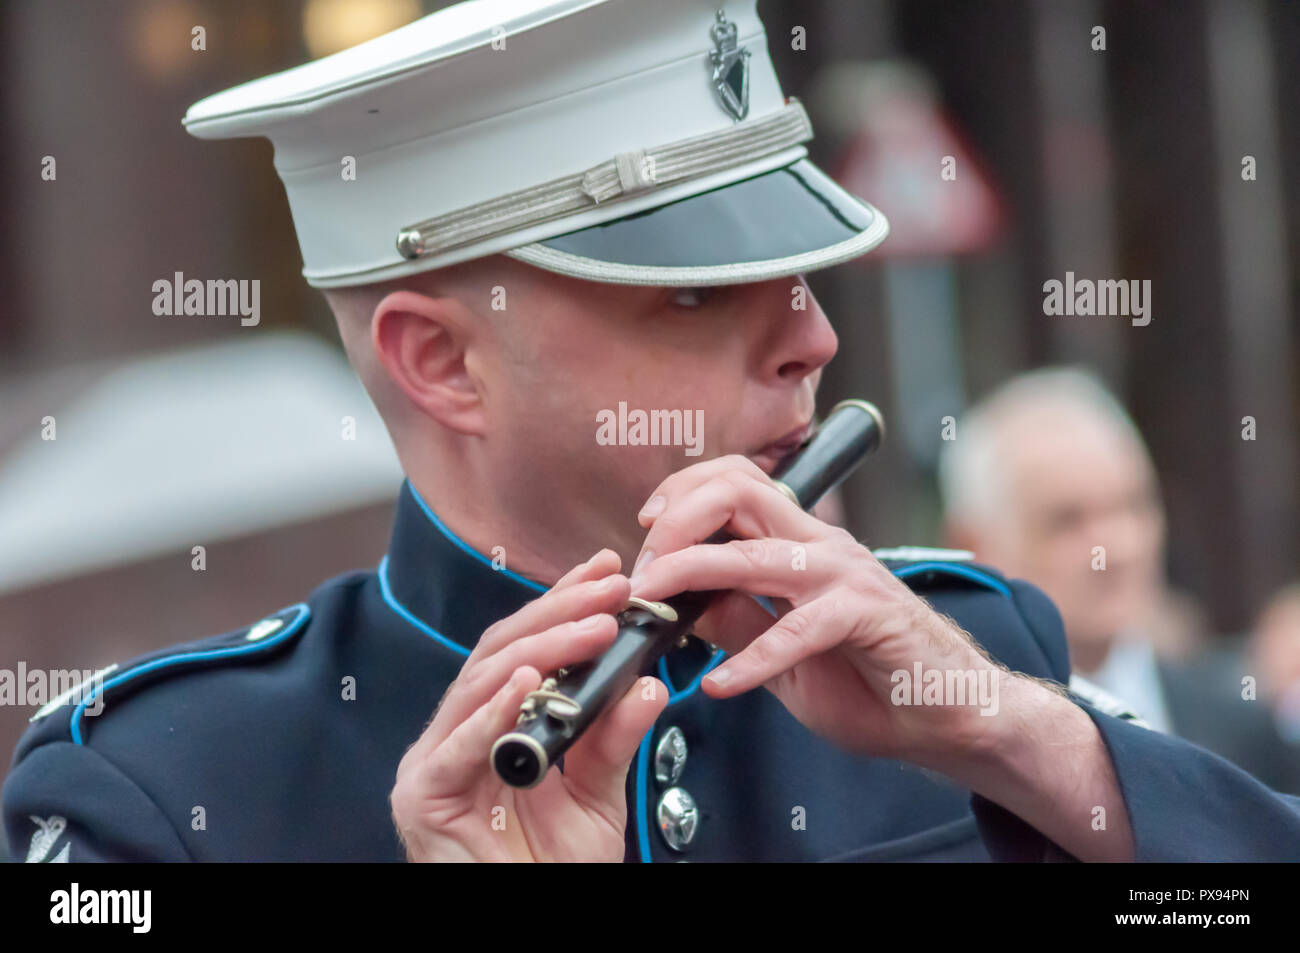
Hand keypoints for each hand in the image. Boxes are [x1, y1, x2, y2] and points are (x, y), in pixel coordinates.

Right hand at [391, 549, 666, 861]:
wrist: (527, 924)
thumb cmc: (550, 868)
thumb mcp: (596, 796)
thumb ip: (614, 740)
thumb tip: (647, 683)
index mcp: (492, 725)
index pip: (526, 648)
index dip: (563, 604)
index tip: (607, 570)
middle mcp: (457, 734)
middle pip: (502, 653)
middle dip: (559, 613)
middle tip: (610, 588)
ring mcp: (434, 760)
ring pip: (483, 683)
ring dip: (544, 649)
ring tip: (593, 628)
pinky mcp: (423, 794)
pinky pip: (458, 747)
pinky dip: (494, 713)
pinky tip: (528, 681)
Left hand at [627, 455, 1004, 768]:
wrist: (952, 717)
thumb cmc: (872, 682)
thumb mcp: (781, 653)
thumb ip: (736, 620)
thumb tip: (679, 603)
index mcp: (801, 545)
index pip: (733, 484)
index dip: (680, 498)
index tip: (644, 538)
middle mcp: (821, 547)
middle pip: (737, 491)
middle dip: (675, 521)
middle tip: (641, 570)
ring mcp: (846, 576)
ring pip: (755, 551)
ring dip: (692, 570)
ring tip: (653, 600)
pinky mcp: (868, 616)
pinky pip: (798, 628)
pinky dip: (752, 659)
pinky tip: (720, 685)